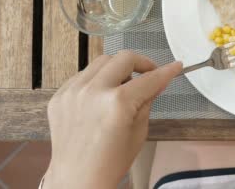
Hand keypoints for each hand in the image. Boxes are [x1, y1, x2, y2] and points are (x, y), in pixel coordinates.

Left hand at [43, 51, 181, 188]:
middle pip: (123, 58)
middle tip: (149, 73)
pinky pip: (83, 76)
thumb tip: (157, 82)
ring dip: (117, 69)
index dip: (166, 72)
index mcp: (117, 103)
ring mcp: (72, 92)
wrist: (78, 179)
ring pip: (101, 62)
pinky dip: (97, 80)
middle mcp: (93, 92)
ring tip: (123, 86)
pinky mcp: (59, 96)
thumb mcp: (139, 131)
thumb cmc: (111, 162)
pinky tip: (102, 96)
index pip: (149, 79)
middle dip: (141, 63)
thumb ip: (148, 100)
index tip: (175, 66)